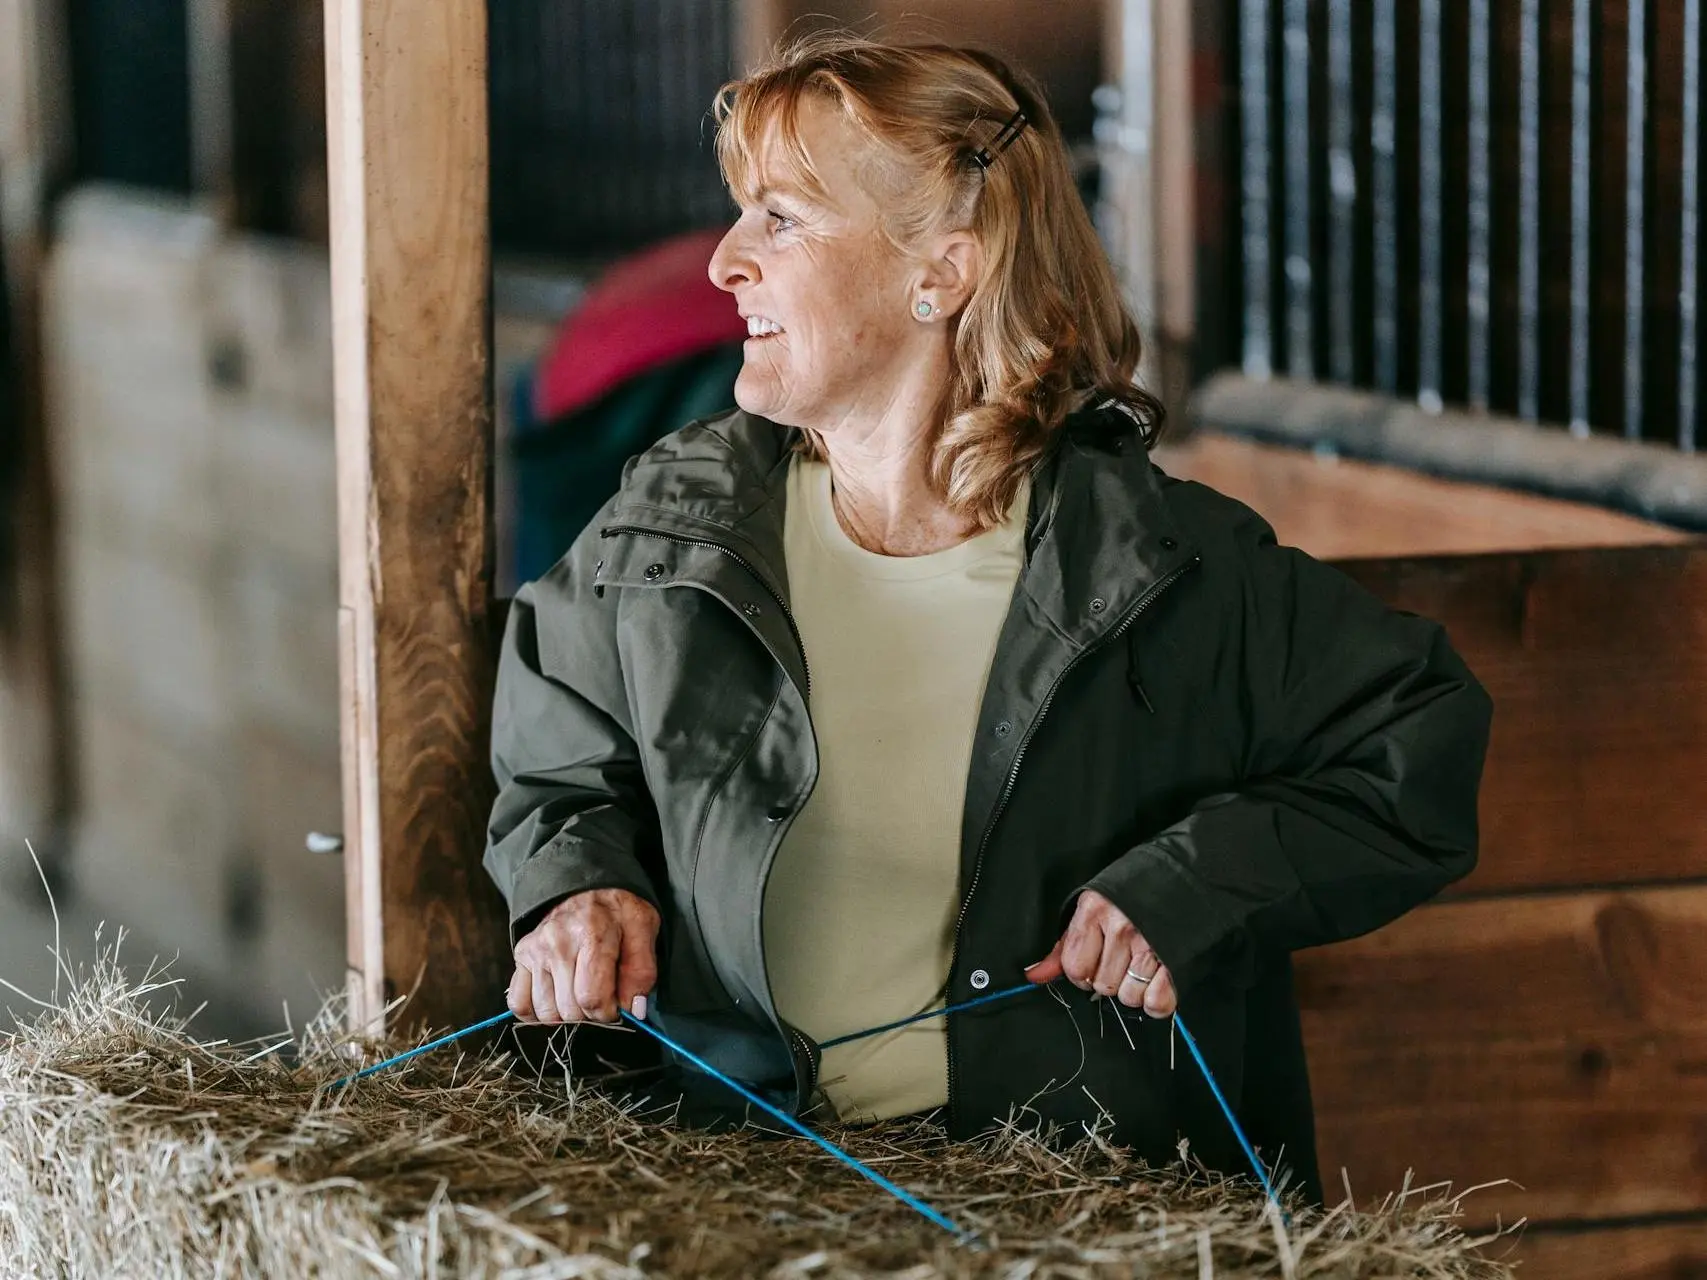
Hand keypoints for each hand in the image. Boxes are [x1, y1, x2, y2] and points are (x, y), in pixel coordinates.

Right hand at [508, 888, 659, 1024]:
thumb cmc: (618, 909)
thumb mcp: (644, 928)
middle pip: (569, 1010)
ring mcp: (535, 949)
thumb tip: (633, 1010)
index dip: (609, 1012)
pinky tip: (556, 998)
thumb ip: (642, 970)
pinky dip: (537, 1011)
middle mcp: (557, 942)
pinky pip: (520, 1004)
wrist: (586, 883)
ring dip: (566, 1014)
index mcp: (591, 934)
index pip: (592, 998)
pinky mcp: (521, 955)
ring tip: (579, 993)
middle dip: (590, 1014)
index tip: (616, 1005)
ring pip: (545, 1012)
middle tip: (600, 996)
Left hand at [1026, 888, 1176, 1016]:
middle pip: (1102, 986)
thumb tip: (1033, 975)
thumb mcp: (1093, 908)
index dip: (1082, 973)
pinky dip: (1156, 1001)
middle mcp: (1120, 926)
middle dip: (1110, 980)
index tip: (1094, 963)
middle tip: (1123, 960)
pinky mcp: (1176, 959)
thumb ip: (1064, 946)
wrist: (1186, 874)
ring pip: (1129, 997)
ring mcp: (1150, 943)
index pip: (1074, 968)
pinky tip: (1156, 982)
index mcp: (1094, 910)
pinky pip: (1157, 1002)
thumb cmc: (1133, 894)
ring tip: (1142, 967)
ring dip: (1134, 990)